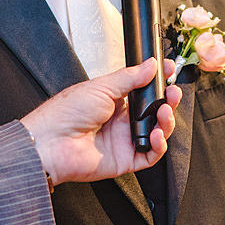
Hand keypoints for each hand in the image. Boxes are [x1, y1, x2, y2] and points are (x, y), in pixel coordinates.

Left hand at [21, 58, 181, 184]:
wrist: (51, 142)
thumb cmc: (65, 114)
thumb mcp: (101, 87)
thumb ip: (130, 77)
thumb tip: (150, 65)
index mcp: (113, 101)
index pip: (144, 91)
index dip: (158, 83)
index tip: (168, 72)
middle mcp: (120, 121)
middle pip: (154, 113)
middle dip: (167, 102)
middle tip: (172, 93)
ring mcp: (123, 141)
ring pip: (157, 133)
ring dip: (166, 122)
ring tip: (165, 112)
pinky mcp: (125, 160)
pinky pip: (150, 155)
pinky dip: (159, 146)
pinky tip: (156, 135)